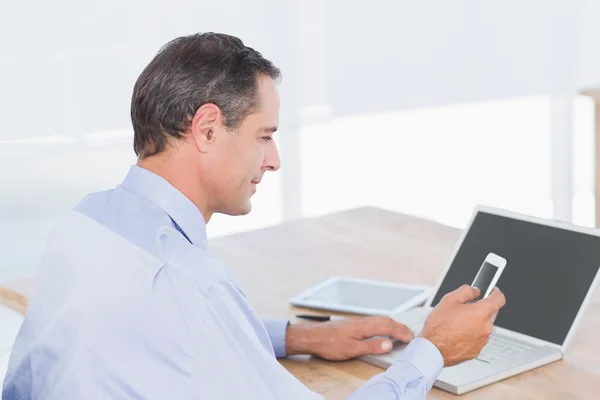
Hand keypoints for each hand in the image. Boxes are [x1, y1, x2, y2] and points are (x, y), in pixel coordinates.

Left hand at [285, 316, 413, 360]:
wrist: (312, 336)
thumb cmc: (329, 343)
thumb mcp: (351, 349)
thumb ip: (371, 346)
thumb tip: (388, 344)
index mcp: (364, 326)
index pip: (387, 327)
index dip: (401, 332)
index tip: (411, 337)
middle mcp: (362, 320)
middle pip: (385, 320)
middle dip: (399, 326)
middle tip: (410, 334)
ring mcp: (357, 320)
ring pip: (379, 319)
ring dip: (392, 324)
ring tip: (400, 331)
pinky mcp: (352, 323)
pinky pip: (373, 320)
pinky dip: (383, 323)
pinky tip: (381, 328)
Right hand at [420, 285, 505, 366]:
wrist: (433, 349)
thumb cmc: (439, 326)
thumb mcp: (449, 300)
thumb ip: (466, 291)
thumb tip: (475, 291)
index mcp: (481, 313)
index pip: (499, 299)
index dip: (495, 292)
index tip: (492, 291)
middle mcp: (486, 327)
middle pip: (492, 312)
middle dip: (482, 308)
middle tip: (466, 308)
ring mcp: (482, 340)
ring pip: (484, 326)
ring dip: (476, 322)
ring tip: (457, 323)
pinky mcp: (477, 350)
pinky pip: (478, 338)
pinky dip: (471, 334)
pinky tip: (457, 333)